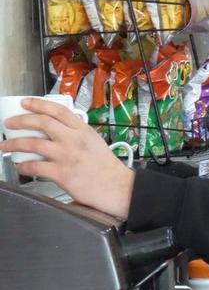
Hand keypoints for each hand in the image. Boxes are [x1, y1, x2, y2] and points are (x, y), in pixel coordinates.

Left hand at [0, 98, 134, 218]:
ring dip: (14, 143)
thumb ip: (78, 134)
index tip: (25, 103)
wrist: (117, 187)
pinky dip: (24, 166)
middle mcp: (74, 140)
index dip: (38, 104)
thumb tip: (59, 131)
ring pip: (33, 143)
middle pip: (42, 122)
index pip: (58, 110)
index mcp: (83, 130)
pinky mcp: (62, 173)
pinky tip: (21, 166)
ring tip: (5, 145)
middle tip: (10, 123)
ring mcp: (67, 156)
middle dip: (21, 120)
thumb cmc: (107, 168)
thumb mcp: (95, 142)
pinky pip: (35, 166)